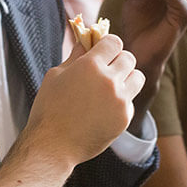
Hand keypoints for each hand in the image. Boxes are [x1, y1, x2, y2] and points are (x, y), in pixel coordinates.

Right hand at [23, 34, 143, 164]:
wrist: (53, 145)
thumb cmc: (48, 108)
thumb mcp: (55, 75)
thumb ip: (75, 56)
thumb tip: (86, 42)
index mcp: (90, 65)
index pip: (114, 42)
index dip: (108, 45)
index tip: (102, 51)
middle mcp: (109, 80)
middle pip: (129, 58)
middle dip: (118, 60)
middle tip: (107, 69)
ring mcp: (120, 100)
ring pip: (138, 77)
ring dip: (127, 78)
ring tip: (112, 86)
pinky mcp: (125, 118)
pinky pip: (131, 100)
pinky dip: (122, 101)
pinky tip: (105, 108)